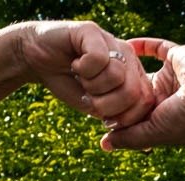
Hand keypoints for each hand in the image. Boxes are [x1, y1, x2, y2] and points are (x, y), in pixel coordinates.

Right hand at [19, 21, 154, 127]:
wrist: (37, 59)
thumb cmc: (70, 85)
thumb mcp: (96, 107)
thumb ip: (119, 120)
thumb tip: (146, 146)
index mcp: (134, 76)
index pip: (145, 102)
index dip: (124, 117)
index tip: (102, 115)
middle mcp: (128, 58)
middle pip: (133, 92)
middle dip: (106, 105)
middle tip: (89, 96)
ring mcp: (113, 41)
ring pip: (117, 76)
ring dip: (92, 86)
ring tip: (82, 76)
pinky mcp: (93, 31)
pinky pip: (98, 59)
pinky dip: (82, 69)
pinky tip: (75, 63)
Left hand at [101, 39, 184, 149]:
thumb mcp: (155, 134)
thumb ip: (130, 138)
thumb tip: (104, 145)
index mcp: (165, 120)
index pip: (136, 118)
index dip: (118, 115)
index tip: (97, 112)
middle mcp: (169, 99)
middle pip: (136, 95)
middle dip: (118, 93)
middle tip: (92, 87)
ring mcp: (173, 77)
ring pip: (143, 72)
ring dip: (125, 70)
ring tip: (102, 66)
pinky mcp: (176, 56)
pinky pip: (155, 47)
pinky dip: (141, 45)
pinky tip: (122, 45)